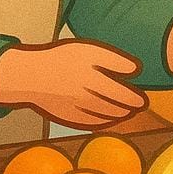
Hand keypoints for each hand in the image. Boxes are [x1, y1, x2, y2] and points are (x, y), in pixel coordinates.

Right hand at [0, 40, 146, 129]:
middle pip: (115, 105)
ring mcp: (77, 108)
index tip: (143, 98)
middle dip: (130, 107)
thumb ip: (114, 60)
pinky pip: (91, 123)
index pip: (121, 93)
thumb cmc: (61, 58)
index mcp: (92, 77)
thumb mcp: (88, 50)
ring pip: (104, 116)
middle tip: (141, 105)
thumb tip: (135, 71)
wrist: (30, 76)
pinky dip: (104, 121)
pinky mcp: (68, 117)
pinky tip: (111, 118)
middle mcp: (86, 95)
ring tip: (129, 112)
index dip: (135, 97)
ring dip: (120, 115)